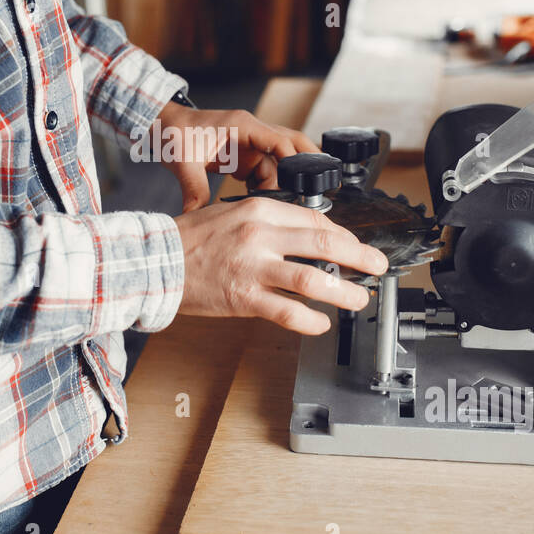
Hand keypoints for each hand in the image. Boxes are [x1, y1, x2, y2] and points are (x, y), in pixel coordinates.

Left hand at [154, 103, 317, 211]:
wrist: (162, 128)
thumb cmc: (172, 134)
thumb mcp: (182, 161)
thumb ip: (193, 189)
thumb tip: (196, 217)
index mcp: (242, 126)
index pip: (280, 140)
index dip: (294, 161)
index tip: (301, 185)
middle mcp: (251, 133)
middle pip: (292, 144)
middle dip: (308, 165)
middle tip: (319, 190)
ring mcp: (250, 145)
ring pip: (279, 163)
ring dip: (281, 183)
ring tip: (280, 206)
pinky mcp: (244, 158)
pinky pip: (266, 171)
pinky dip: (268, 187)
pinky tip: (261, 203)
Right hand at [172, 197, 388, 334]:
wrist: (156, 262)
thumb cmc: (191, 239)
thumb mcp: (232, 213)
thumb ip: (268, 222)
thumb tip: (306, 236)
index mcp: (259, 210)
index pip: (316, 221)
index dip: (345, 236)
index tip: (357, 247)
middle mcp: (260, 236)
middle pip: (325, 244)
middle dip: (360, 257)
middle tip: (377, 267)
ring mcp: (253, 268)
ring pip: (313, 279)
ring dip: (344, 292)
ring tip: (359, 299)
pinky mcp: (244, 298)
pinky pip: (288, 312)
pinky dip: (311, 320)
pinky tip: (321, 323)